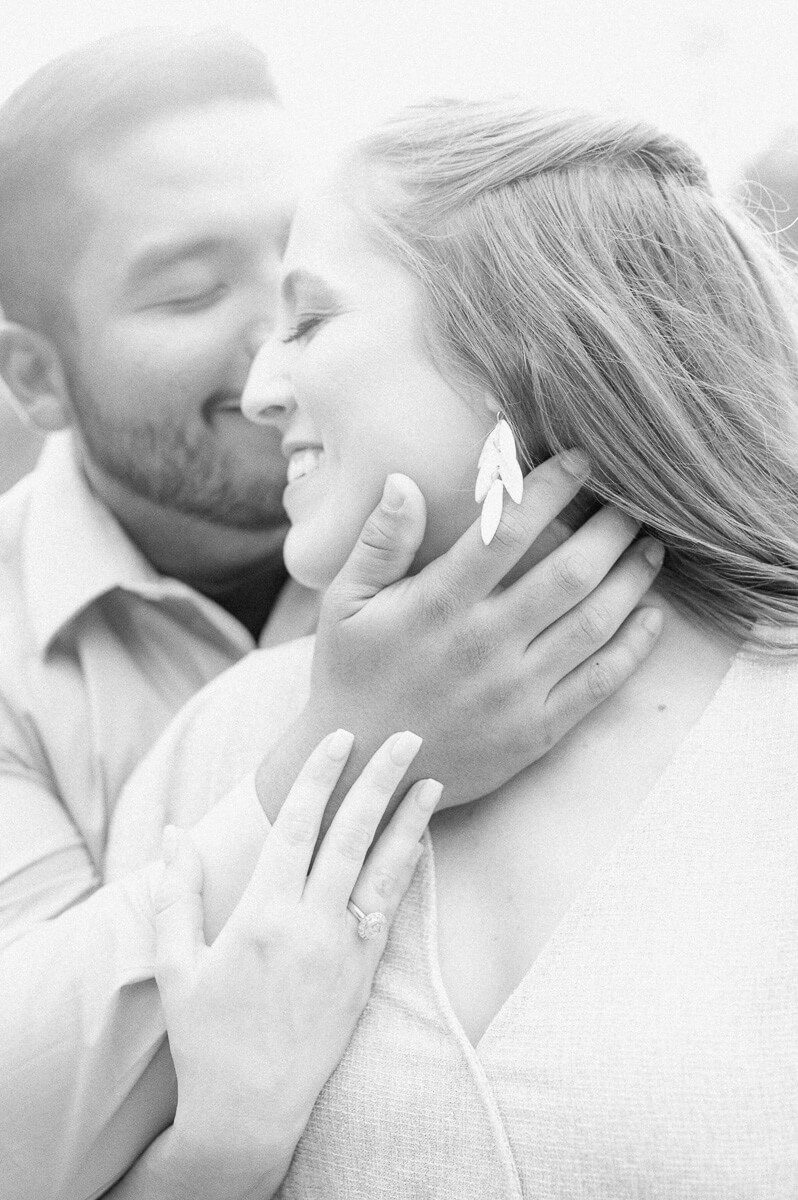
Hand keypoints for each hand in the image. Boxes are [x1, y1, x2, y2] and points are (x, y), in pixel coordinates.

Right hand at [154, 730, 438, 1198]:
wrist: (251, 1111)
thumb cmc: (206, 1035)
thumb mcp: (176, 964)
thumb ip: (177, 893)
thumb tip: (173, 832)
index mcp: (261, 915)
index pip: (297, 826)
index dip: (320, 775)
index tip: (340, 736)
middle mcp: (310, 925)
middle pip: (352, 834)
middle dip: (380, 779)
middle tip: (408, 735)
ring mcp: (344, 950)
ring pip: (385, 869)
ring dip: (411, 820)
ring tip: (435, 779)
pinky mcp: (365, 974)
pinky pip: (391, 910)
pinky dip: (407, 871)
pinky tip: (421, 842)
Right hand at [257, 452, 662, 826]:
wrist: (364, 769)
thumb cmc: (352, 674)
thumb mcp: (345, 604)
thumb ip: (380, 541)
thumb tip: (405, 480)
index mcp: (438, 605)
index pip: (507, 531)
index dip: (551, 488)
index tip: (580, 461)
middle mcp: (484, 645)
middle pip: (569, 572)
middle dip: (610, 528)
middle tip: (632, 501)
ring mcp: (515, 692)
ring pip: (594, 623)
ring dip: (632, 578)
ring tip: (651, 547)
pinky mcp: (536, 732)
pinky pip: (600, 683)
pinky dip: (635, 647)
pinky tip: (652, 616)